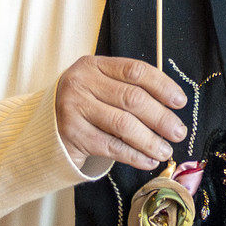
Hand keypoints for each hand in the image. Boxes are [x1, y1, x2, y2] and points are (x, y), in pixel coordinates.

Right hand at [53, 55, 186, 168]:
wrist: (45, 128)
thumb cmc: (84, 105)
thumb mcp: (101, 86)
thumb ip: (130, 88)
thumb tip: (172, 106)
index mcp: (93, 65)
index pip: (135, 71)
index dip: (162, 85)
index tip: (180, 101)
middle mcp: (81, 83)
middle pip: (132, 98)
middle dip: (161, 117)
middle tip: (179, 132)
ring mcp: (73, 108)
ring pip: (123, 124)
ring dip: (150, 140)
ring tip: (166, 150)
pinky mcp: (72, 135)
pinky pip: (111, 146)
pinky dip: (134, 155)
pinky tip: (148, 160)